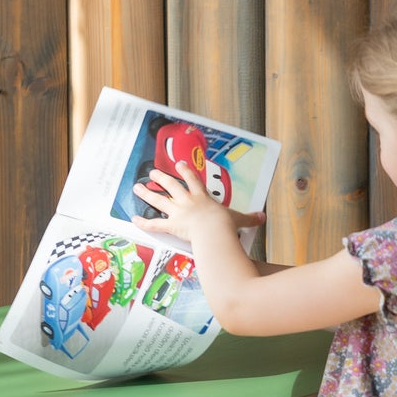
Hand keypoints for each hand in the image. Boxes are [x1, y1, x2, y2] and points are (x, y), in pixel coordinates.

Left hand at [132, 162, 262, 242]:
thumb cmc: (226, 225)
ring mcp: (178, 212)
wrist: (214, 232)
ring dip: (147, 193)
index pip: (193, 180)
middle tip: (153, 173)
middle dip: (161, 179)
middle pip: (171, 186)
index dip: (185, 171)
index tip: (179, 164)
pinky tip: (134, 218)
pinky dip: (143, 222)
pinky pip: (155, 224)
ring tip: (137, 187)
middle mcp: (187, 201)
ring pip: (159, 200)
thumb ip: (249, 218)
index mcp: (202, 197)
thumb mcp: (239, 219)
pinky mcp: (172, 226)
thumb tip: (263, 217)